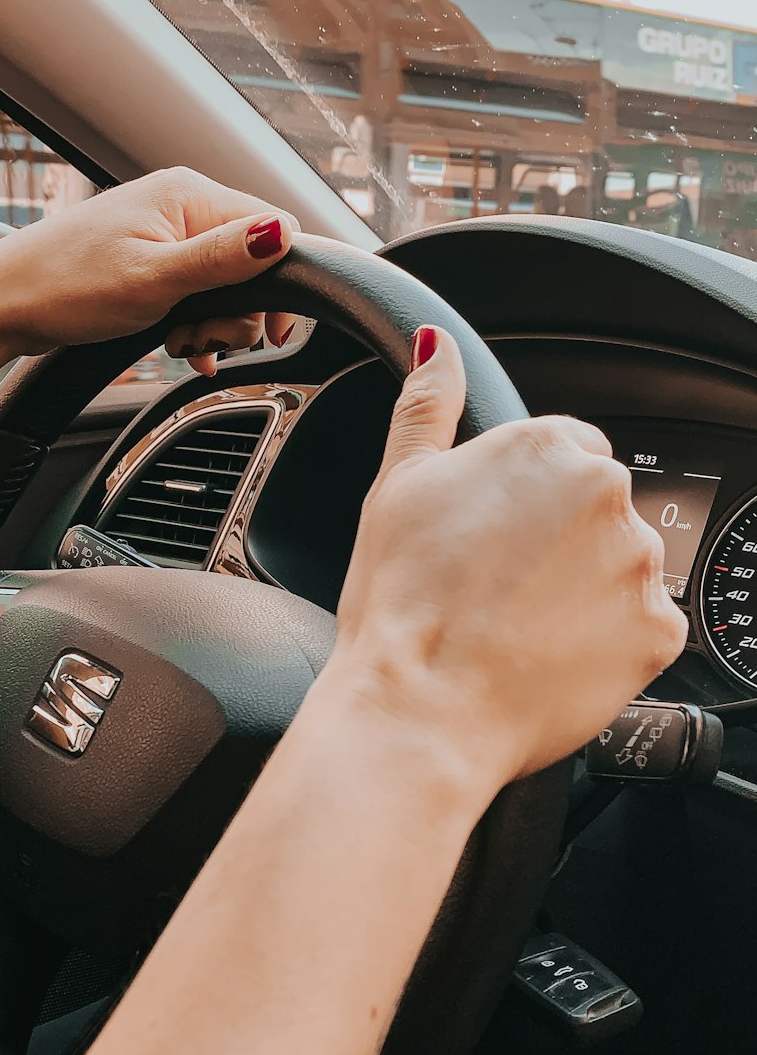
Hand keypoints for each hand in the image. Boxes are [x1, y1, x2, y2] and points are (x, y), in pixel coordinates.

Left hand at [0, 167, 299, 374]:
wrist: (0, 304)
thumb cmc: (65, 286)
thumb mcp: (154, 278)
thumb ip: (223, 258)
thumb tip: (284, 234)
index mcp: (189, 195)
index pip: (276, 227)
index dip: (282, 286)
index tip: (271, 333)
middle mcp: (181, 207)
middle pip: (254, 263)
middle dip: (239, 313)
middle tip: (204, 338)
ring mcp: (164, 234)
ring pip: (227, 285)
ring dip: (214, 323)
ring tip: (180, 342)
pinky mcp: (150, 261)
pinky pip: (198, 294)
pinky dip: (197, 324)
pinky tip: (182, 347)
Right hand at [335, 326, 687, 783]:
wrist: (420, 711)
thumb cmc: (401, 606)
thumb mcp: (396, 487)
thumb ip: (427, 406)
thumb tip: (436, 344)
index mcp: (544, 447)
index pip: (565, 452)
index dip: (524, 502)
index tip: (494, 541)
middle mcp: (606, 493)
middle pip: (596, 511)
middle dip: (558, 545)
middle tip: (497, 590)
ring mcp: (639, 564)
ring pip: (620, 568)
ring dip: (584, 592)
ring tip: (518, 629)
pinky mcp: (659, 632)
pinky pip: (642, 628)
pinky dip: (607, 644)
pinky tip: (549, 658)